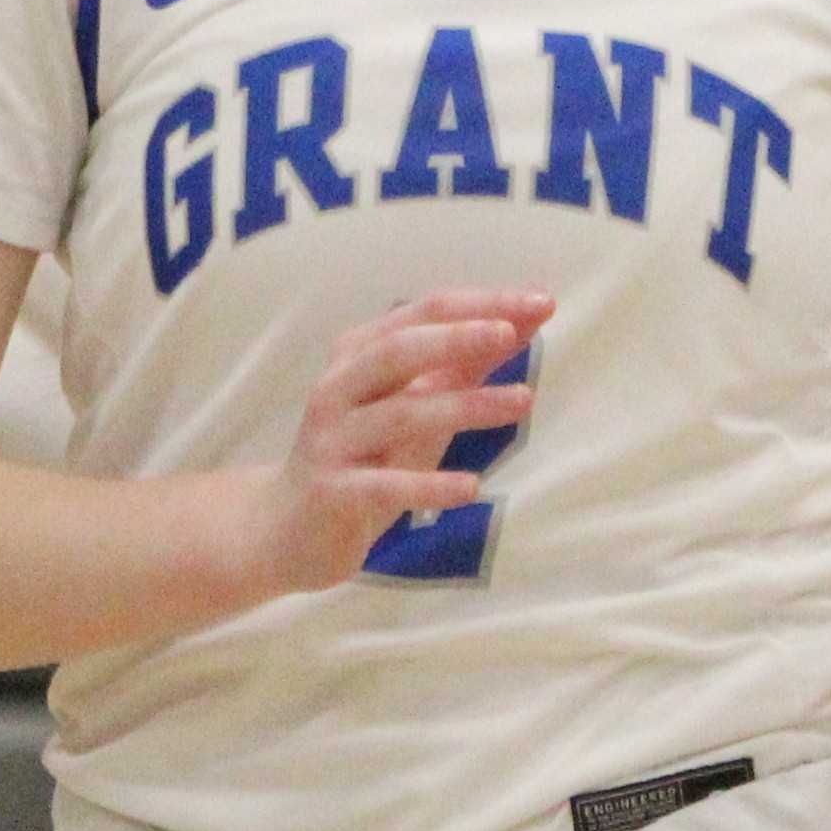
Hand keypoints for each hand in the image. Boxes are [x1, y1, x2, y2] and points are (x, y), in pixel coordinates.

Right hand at [225, 288, 552, 600]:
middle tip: (510, 332)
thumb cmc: (366, 457)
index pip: (425, 313)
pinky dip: (429, 485)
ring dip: (466, 405)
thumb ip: (466, 365)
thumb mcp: (417, 404)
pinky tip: (472, 487)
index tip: (540, 302)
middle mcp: (339, 387)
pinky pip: (385, 485)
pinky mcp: (332, 491)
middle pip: (400, 349)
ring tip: (524, 401)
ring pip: (400, 413)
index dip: (483, 304)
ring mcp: (332, 439)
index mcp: (359, 353)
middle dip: (459, 336)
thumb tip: (528, 320)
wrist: (289, 528)